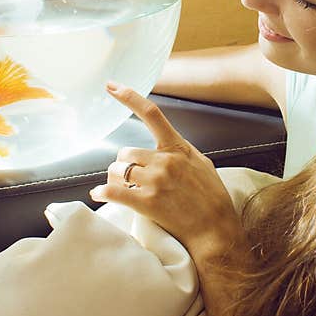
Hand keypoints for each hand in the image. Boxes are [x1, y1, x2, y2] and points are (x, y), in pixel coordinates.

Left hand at [90, 82, 242, 262]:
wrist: (216, 229)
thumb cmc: (211, 198)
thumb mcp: (201, 164)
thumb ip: (180, 152)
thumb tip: (168, 147)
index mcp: (177, 148)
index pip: (151, 114)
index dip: (129, 97)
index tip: (111, 86)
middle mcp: (165, 161)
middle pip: (125, 152)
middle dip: (123, 164)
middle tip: (128, 177)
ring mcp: (155, 181)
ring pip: (117, 170)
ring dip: (115, 179)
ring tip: (123, 190)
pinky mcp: (147, 203)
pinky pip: (114, 192)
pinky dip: (103, 193)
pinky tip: (99, 195)